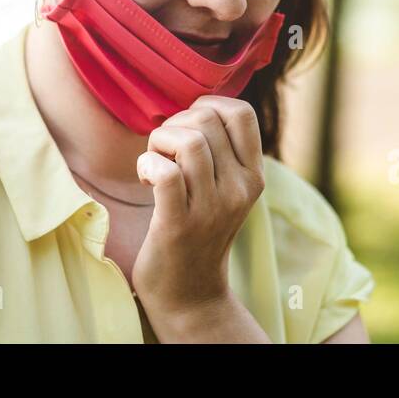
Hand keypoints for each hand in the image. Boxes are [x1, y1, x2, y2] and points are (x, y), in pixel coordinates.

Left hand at [131, 95, 265, 319]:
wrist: (189, 294)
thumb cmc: (199, 230)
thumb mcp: (226, 189)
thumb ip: (221, 151)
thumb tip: (196, 103)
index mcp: (253, 175)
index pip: (241, 112)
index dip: (207, 104)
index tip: (188, 126)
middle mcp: (240, 189)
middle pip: (205, 119)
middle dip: (173, 124)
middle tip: (164, 153)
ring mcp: (211, 208)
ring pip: (187, 141)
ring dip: (158, 143)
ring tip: (154, 165)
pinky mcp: (179, 225)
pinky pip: (165, 173)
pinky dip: (147, 165)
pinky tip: (145, 179)